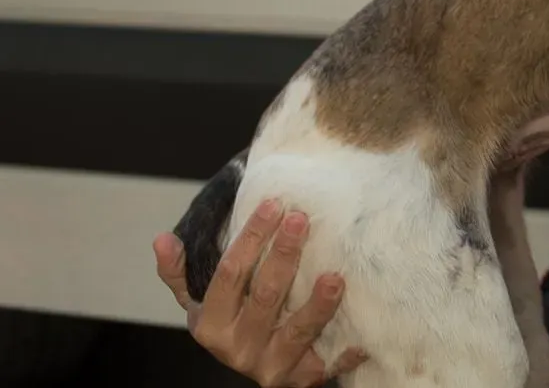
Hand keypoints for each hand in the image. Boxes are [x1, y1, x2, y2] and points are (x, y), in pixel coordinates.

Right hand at [152, 201, 365, 385]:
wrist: (261, 368)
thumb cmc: (233, 323)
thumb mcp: (201, 302)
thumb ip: (181, 274)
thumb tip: (162, 239)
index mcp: (211, 325)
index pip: (230, 274)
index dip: (250, 238)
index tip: (274, 205)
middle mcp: (237, 348)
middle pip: (265, 297)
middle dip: (284, 256)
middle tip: (302, 220)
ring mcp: (270, 366)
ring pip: (296, 332)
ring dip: (317, 306)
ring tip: (335, 277)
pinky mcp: (302, 380)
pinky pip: (325, 368)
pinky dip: (342, 356)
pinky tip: (360, 340)